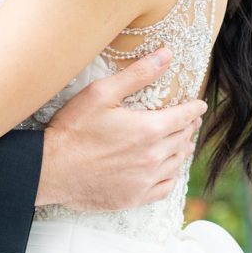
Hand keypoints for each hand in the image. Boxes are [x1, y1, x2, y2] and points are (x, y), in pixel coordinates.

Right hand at [35, 48, 205, 210]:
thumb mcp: (102, 92)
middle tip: (190, 120)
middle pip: (182, 139)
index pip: (184, 117)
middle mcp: (153, 157)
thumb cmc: (74, 128)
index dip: (194, 109)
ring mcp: (145, 180)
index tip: (199, 105)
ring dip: (182, 149)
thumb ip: (138, 74)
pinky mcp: (135, 198)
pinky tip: (168, 169)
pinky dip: (171, 176)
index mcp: (149, 130)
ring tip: (182, 141)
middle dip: (188, 127)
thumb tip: (166, 55)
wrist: (52, 169)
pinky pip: (165, 187)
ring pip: (176, 163)